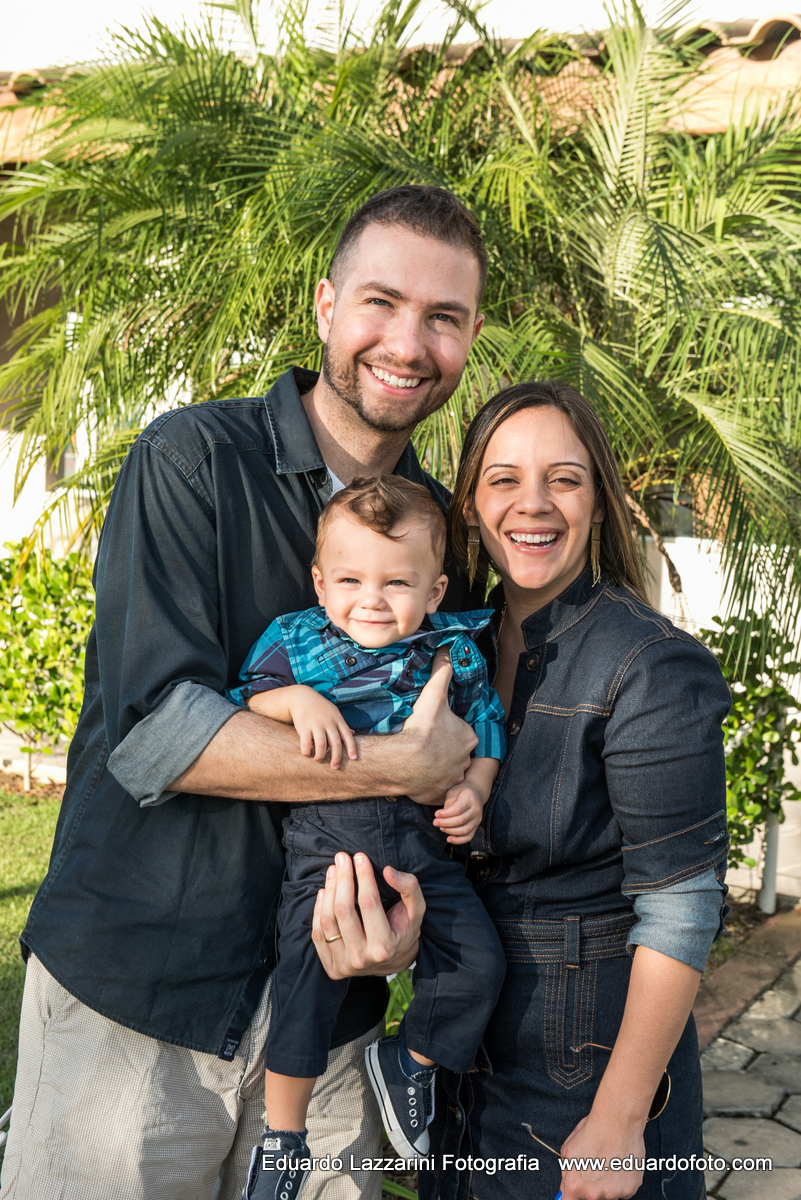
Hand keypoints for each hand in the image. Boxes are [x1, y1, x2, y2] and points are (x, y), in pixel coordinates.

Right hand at [289, 687, 357, 769]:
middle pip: (335, 743)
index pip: (347, 735)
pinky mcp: (303, 727)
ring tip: (318, 760)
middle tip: (335, 767)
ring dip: (320, 756)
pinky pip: (306, 744)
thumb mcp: (333, 712)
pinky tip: (307, 754)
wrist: (301, 697)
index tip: (353, 759)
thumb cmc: (320, 707)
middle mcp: (328, 722)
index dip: (351, 748)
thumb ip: (341, 724)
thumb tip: (353, 733)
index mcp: (337, 719)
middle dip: (336, 757)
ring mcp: (316, 724)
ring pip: (321, 745)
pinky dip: (307, 752)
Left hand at [311, 851, 423, 979]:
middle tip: (342, 857)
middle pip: (343, 910)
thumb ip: (409, 888)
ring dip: (328, 890)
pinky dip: (318, 909)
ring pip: (327, 921)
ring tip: (333, 870)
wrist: (393, 962)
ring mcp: (344, 965)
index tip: (360, 857)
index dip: (363, 876)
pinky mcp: (332, 967)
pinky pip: (318, 934)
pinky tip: (324, 892)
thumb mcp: (417, 910)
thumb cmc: (404, 929)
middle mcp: (362, 958)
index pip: (368, 903)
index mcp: (384, 946)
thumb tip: (388, 871)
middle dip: (342, 879)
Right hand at [401, 650, 476, 804]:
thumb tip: (447, 649)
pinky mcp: (440, 793)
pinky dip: (430, 783)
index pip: (461, 732)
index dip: (447, 729)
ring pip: (447, 771)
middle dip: (444, 749)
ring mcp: (453, 779)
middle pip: (456, 753)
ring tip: (420, 760)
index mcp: (468, 737)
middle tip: (425, 743)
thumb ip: (442, 671)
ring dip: (437, 767)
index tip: (432, 728)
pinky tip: (418, 775)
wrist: (404, 760)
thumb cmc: (421, 728)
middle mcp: (466, 760)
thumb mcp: (433, 694)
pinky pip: (437, 788)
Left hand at [433, 782, 482, 843]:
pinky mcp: (476, 826)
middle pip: (460, 821)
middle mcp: (476, 810)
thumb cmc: (461, 791)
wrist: (476, 793)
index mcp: (470, 799)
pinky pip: (469, 837)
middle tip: (435, 822)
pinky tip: (449, 839)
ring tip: (441, 828)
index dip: (446, 814)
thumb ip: (449, 802)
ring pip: (464, 830)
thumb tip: (443, 816)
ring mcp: (477, 820)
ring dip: (450, 831)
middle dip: (445, 823)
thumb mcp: (454, 791)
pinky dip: (459, 841)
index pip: (457, 809)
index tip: (436, 814)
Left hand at [559, 1111, 644, 1199]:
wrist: (618, 1121)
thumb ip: (566, 1174)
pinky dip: (620, 1182)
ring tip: (608, 1162)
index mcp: (576, 1185)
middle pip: (589, 1198)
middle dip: (589, 1187)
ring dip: (605, 1185)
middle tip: (594, 1167)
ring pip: (607, 1195)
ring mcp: (614, 1193)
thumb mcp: (568, 1150)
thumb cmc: (593, 1131)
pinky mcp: (630, 1189)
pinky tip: (618, 1163)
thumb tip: (565, 1190)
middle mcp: (594, 1194)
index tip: (577, 1188)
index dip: (573, 1192)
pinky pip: (622, 1191)